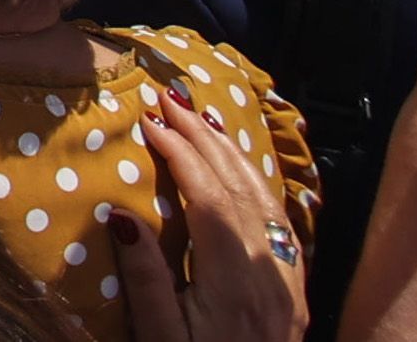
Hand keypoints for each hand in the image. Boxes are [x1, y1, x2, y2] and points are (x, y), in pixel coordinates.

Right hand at [111, 88, 303, 341]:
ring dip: (234, 154)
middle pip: (242, 190)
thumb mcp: (159, 340)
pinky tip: (242, 170)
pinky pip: (281, 225)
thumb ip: (147, 281)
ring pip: (268, 203)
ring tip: (204, 117)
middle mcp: (271, 278)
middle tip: (171, 98)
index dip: (181, 154)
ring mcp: (289, 285)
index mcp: (235, 287)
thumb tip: (123, 215)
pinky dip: (258, 186)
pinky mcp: (294, 294)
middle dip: (205, 138)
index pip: (211, 201)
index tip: (148, 121)